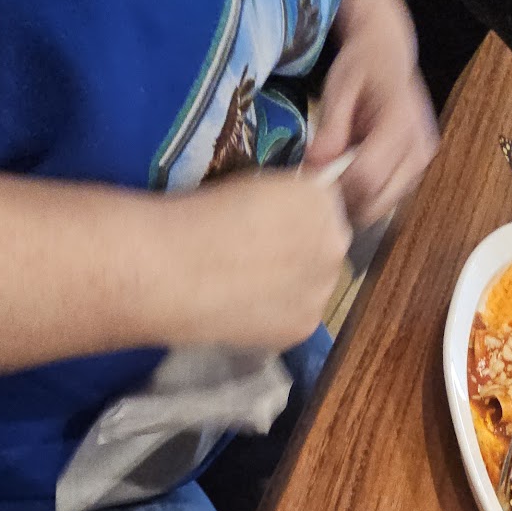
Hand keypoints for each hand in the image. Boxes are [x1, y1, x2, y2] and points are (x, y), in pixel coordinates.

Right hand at [162, 169, 351, 350]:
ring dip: (291, 286)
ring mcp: (322, 291)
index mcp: (321, 198)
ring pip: (313, 287)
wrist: (176, 269)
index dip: (296, 216)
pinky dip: (277, 316)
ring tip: (247, 287)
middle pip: (326, 248)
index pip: (324, 206)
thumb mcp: (251, 181)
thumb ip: (285, 198)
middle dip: (301, 252)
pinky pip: (296, 318)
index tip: (268, 224)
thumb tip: (287, 216)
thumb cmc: (200, 214)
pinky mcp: (304, 328)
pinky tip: (245, 309)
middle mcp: (335, 244)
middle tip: (257, 259)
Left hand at [303, 0, 438, 229]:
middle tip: (320, 183)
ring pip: (383, 205)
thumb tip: (314, 166)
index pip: (366, 176)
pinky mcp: (419, 169)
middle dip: (344, 199)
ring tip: (337, 174)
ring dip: (356, 200)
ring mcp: (423, 160)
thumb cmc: (361, 67)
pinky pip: (389, 199)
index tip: (313, 179)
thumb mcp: (339, 88)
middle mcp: (419, 145)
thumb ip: (330, 128)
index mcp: (401, 121)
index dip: (335, 186)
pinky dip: (368, 196)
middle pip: (376, 199)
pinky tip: (354, 173)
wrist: (388, 53)